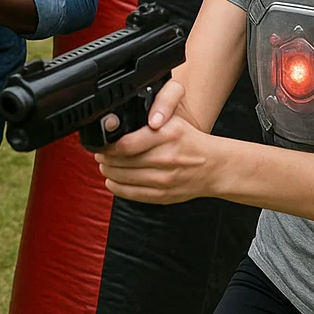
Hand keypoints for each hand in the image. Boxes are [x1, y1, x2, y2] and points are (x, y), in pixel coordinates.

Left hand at [95, 81, 217, 203]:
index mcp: (167, 135)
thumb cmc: (189, 141)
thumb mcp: (172, 120)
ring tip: (105, 165)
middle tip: (99, 154)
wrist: (213, 166)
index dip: (107, 146)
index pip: (126, 144)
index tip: (101, 144)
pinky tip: (113, 181)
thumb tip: (116, 124)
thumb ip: (147, 118)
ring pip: (125, 178)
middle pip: (122, 161)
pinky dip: (118, 188)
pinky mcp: (164, 196)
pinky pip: (133, 194)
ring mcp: (165, 179)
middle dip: (105, 158)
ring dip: (109, 172)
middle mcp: (166, 158)